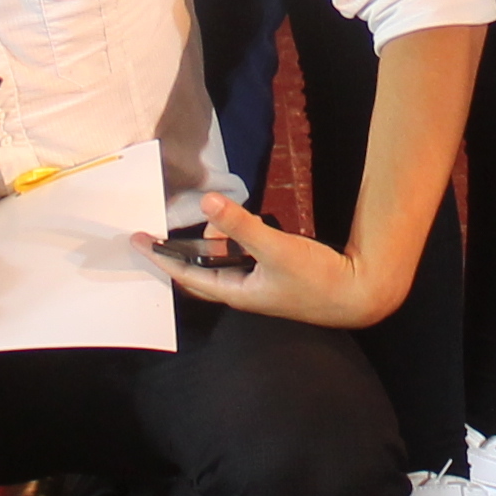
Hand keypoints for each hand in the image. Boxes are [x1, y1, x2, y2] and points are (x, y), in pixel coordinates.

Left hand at [154, 192, 407, 330]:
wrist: (358, 294)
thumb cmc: (317, 279)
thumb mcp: (276, 248)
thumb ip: (242, 225)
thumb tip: (207, 202)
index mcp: (236, 292)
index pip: (186, 276)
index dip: (161, 258)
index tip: (137, 241)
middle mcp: (243, 292)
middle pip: (199, 273)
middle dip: (177, 254)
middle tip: (157, 233)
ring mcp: (260, 286)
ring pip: (222, 264)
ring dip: (208, 245)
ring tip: (202, 221)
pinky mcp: (276, 277)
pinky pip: (241, 259)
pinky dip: (233, 243)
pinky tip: (239, 226)